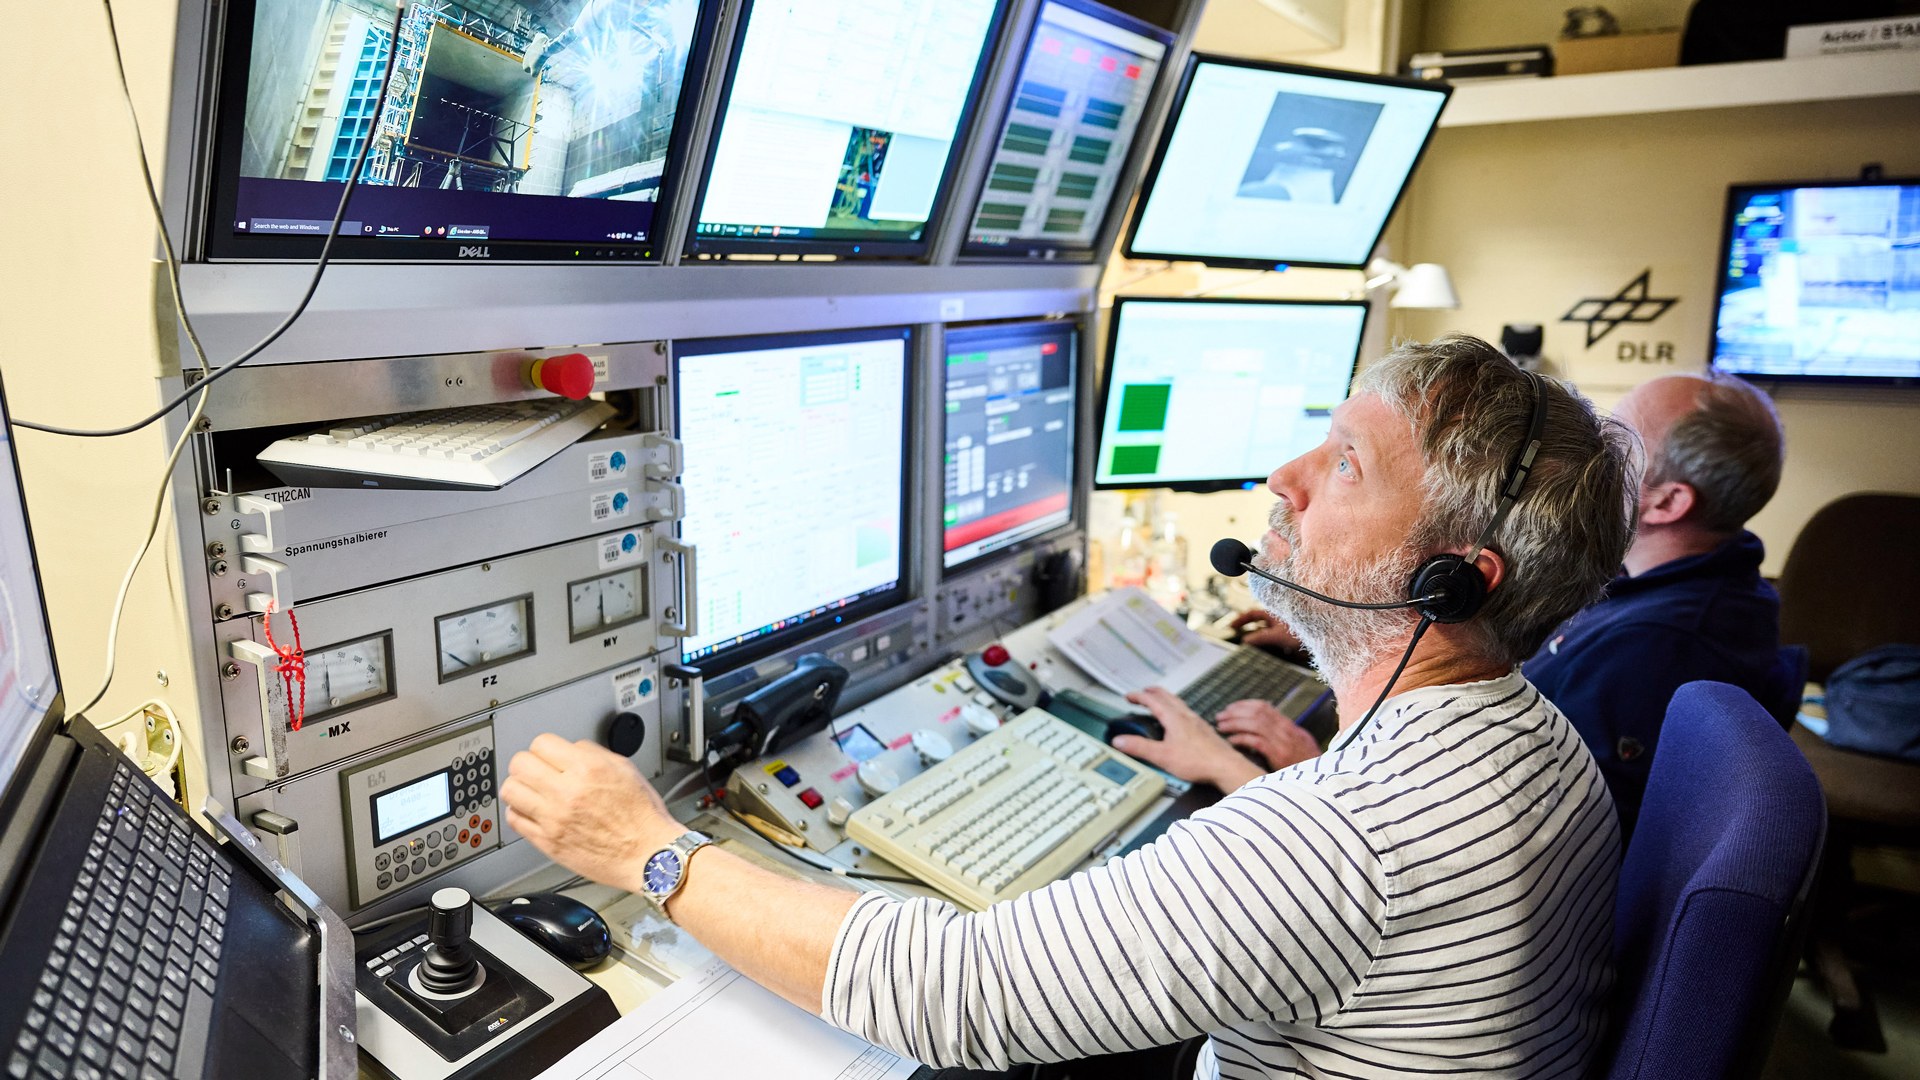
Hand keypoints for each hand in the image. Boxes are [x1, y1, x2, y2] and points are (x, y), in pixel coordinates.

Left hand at [502, 734, 681, 894]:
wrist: (648, 856)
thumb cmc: (642, 818)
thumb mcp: (626, 770)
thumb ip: (594, 754)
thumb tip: (572, 749)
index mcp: (588, 769)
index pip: (541, 743)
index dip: (546, 748)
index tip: (550, 756)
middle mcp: (568, 792)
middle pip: (520, 763)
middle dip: (528, 764)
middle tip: (537, 772)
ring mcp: (554, 818)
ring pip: (511, 790)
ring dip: (520, 788)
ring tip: (531, 792)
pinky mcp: (548, 841)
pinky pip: (515, 820)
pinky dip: (520, 813)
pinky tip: (534, 813)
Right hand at [1116, 687, 1262, 791]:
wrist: (1225, 766)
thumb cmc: (1199, 761)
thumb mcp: (1162, 756)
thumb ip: (1139, 748)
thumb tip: (1120, 741)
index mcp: (1174, 718)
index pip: (1152, 700)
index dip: (1138, 696)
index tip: (1129, 696)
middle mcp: (1186, 716)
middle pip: (1167, 696)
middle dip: (1152, 692)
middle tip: (1143, 692)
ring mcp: (1196, 722)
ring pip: (1178, 703)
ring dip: (1165, 699)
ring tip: (1159, 703)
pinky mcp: (1204, 730)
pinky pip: (1187, 713)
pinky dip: (1177, 709)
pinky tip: (1179, 721)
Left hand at [1215, 699, 1320, 770]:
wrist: (1321, 778)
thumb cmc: (1305, 761)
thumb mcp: (1298, 741)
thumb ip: (1281, 732)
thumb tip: (1262, 724)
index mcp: (1288, 725)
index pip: (1263, 706)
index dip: (1243, 705)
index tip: (1230, 708)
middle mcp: (1285, 731)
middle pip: (1255, 713)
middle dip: (1234, 713)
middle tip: (1219, 716)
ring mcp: (1282, 743)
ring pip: (1254, 725)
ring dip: (1234, 724)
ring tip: (1221, 727)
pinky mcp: (1279, 756)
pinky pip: (1256, 742)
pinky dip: (1242, 739)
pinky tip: (1232, 741)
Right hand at [1230, 608, 1301, 652]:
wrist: (1323, 636)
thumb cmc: (1304, 630)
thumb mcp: (1277, 635)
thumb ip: (1260, 637)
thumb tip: (1245, 640)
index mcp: (1274, 613)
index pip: (1252, 614)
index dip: (1241, 620)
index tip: (1231, 627)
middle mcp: (1279, 619)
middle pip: (1259, 624)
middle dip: (1248, 631)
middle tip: (1238, 640)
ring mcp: (1284, 629)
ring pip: (1267, 633)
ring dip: (1259, 641)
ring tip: (1250, 650)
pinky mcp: (1290, 638)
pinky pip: (1275, 642)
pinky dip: (1269, 647)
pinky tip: (1267, 655)